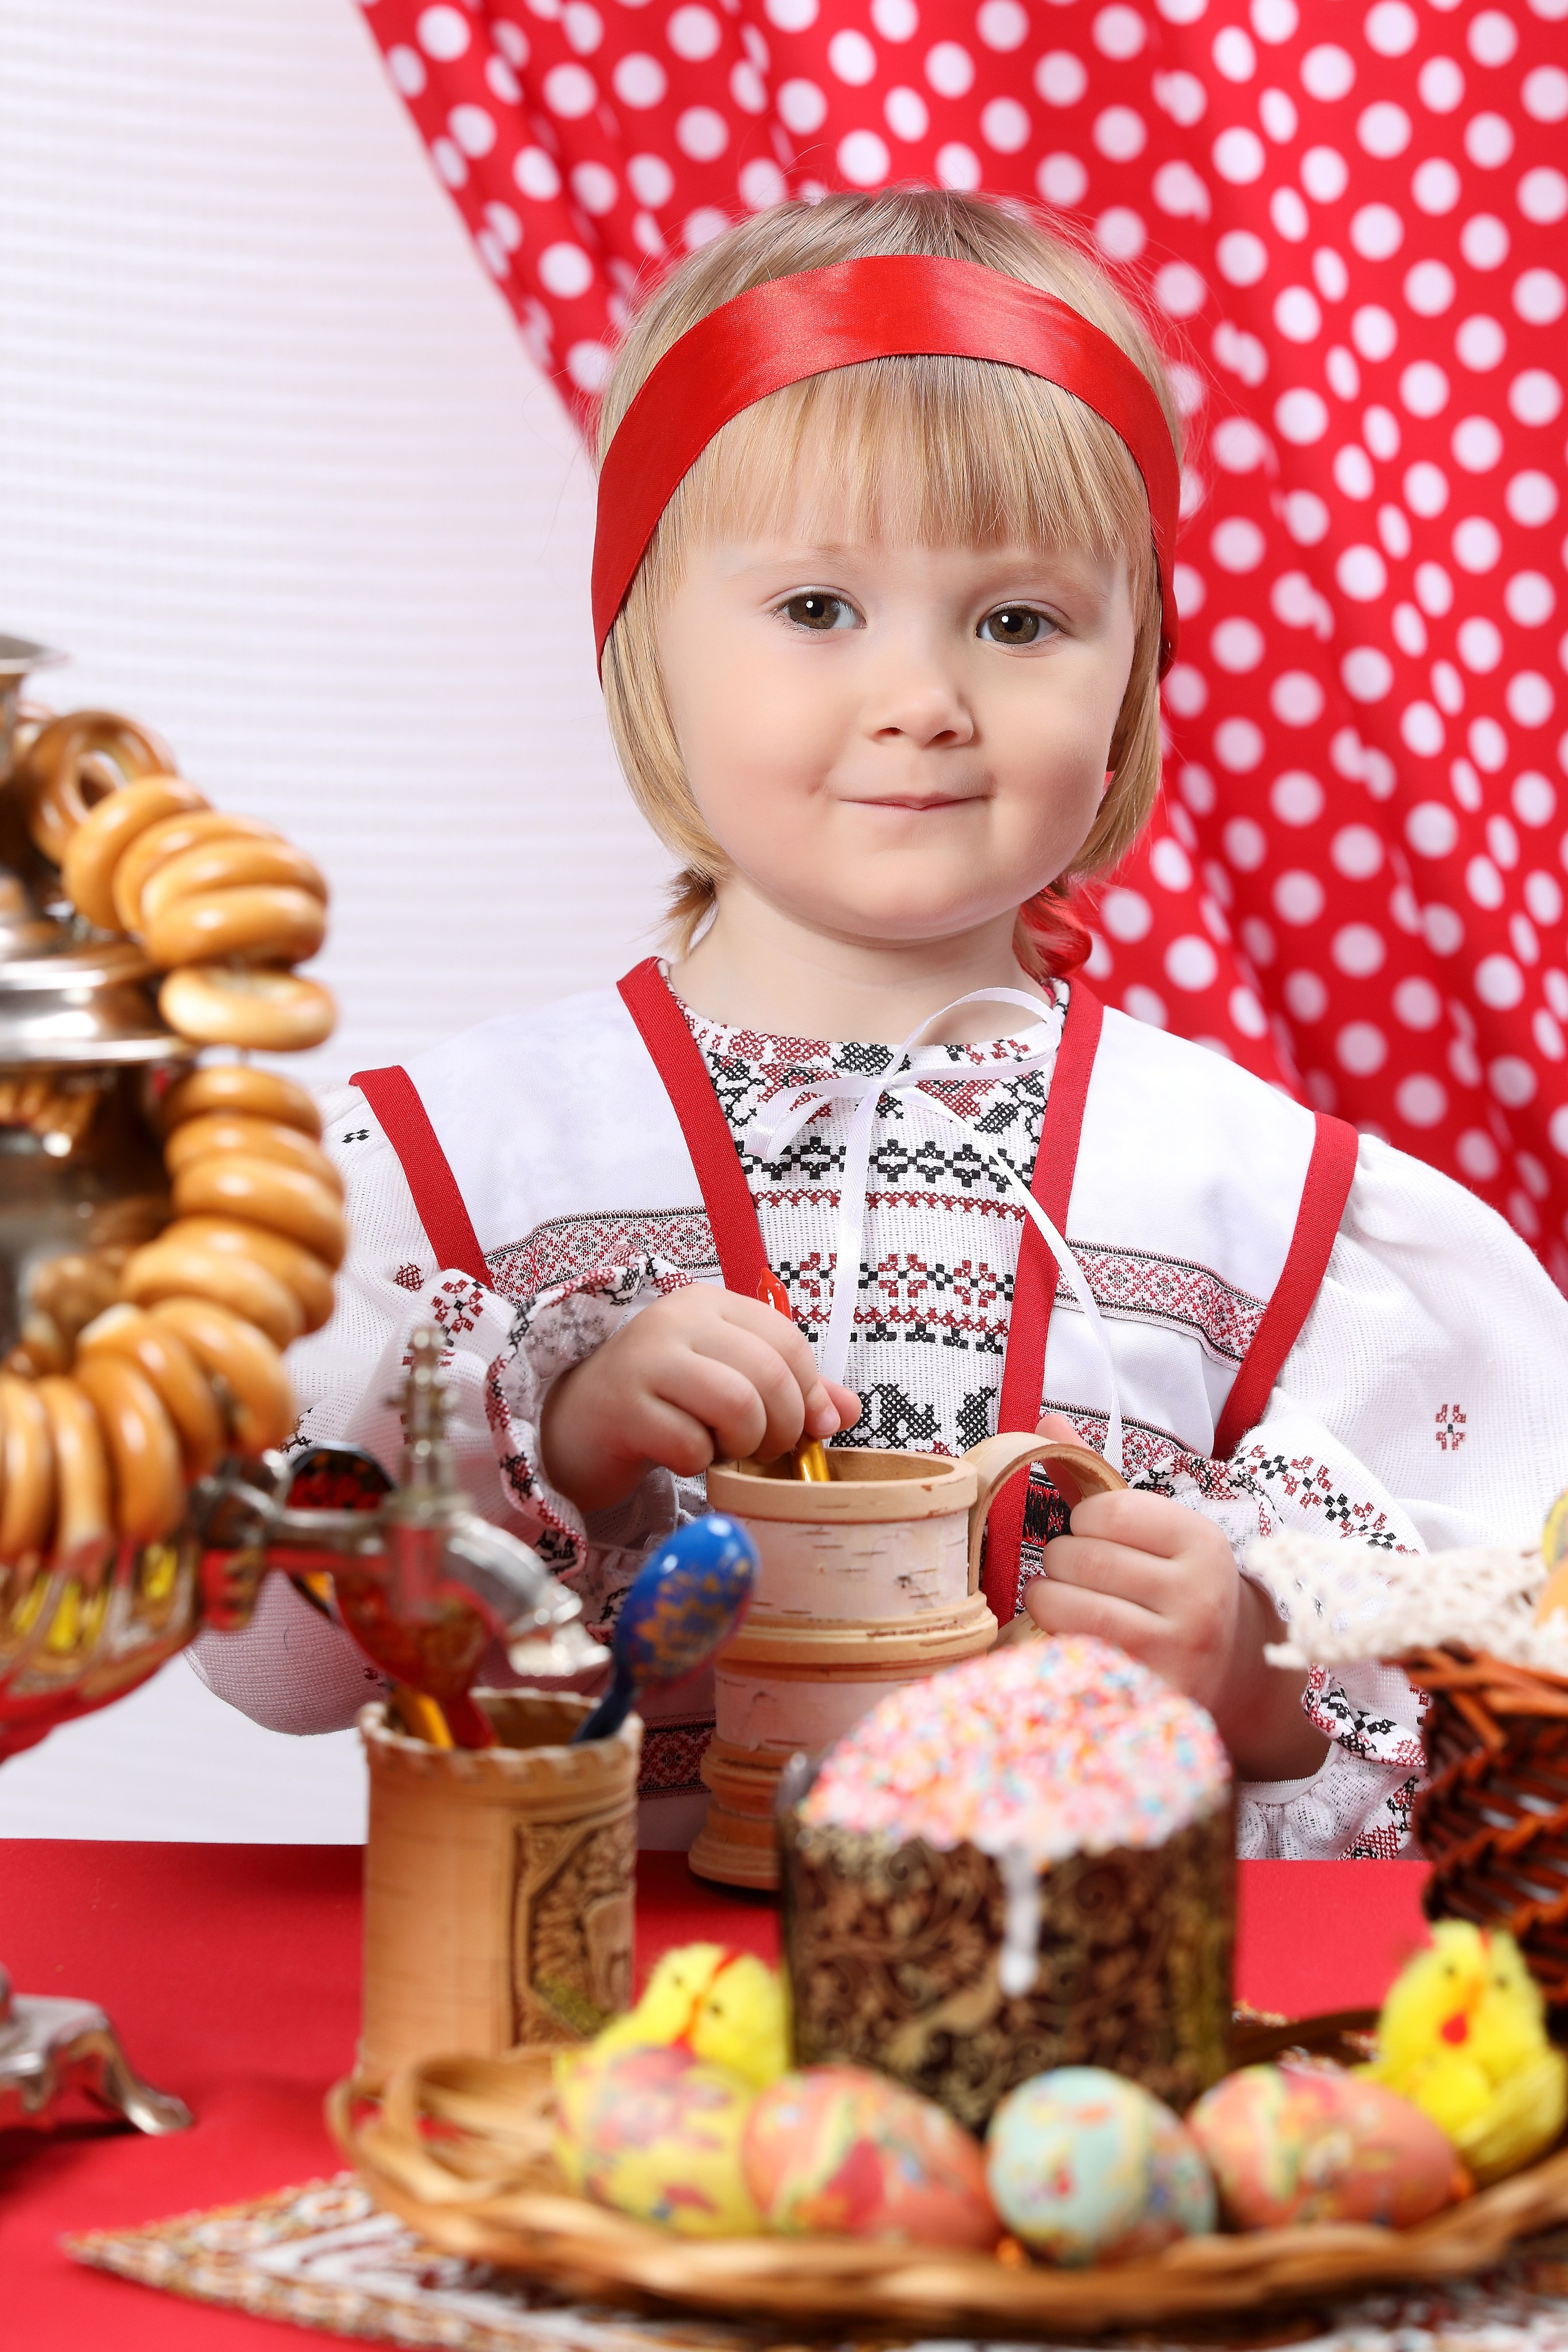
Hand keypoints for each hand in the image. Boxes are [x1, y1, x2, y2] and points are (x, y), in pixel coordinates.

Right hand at [539, 1284, 860, 1514]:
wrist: (573, 1427)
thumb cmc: (660, 1405)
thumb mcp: (726, 1384)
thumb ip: (789, 1391)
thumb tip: (849, 1411)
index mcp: (708, 1305)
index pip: (788, 1341)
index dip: (811, 1393)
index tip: (809, 1429)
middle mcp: (676, 1321)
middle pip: (769, 1374)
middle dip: (782, 1427)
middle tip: (764, 1449)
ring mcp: (645, 1361)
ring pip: (737, 1404)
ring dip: (744, 1444)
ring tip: (725, 1450)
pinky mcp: (621, 1408)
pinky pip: (690, 1443)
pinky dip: (698, 1462)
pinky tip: (681, 1457)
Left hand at [1021, 1479, 1327, 1781]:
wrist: (1229, 1672)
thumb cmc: (1170, 1587)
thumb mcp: (1148, 1531)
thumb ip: (1094, 1478)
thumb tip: (1045, 1423)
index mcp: (1202, 1542)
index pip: (1107, 1510)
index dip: (1084, 1522)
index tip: (1095, 1536)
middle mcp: (1201, 1595)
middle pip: (1080, 1558)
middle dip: (1061, 1563)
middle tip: (1076, 1575)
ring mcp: (1180, 1649)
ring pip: (1068, 1606)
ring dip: (1047, 1601)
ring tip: (1064, 1602)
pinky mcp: (1153, 1692)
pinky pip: (1073, 1654)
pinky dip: (1056, 1642)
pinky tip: (1073, 1641)